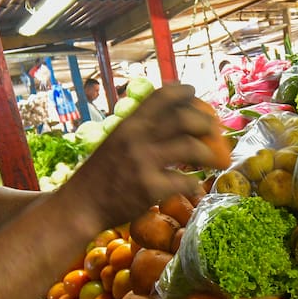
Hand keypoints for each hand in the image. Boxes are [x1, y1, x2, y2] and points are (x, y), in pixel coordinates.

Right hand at [57, 84, 216, 226]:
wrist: (80, 205)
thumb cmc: (100, 174)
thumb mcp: (115, 141)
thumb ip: (139, 129)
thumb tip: (171, 117)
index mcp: (129, 124)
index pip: (162, 96)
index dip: (184, 92)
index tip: (195, 95)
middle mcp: (137, 138)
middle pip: (184, 118)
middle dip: (206, 122)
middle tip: (213, 130)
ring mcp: (144, 163)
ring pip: (192, 147)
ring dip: (210, 153)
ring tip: (216, 160)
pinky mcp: (150, 189)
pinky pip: (185, 181)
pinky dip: (194, 184)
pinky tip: (195, 186)